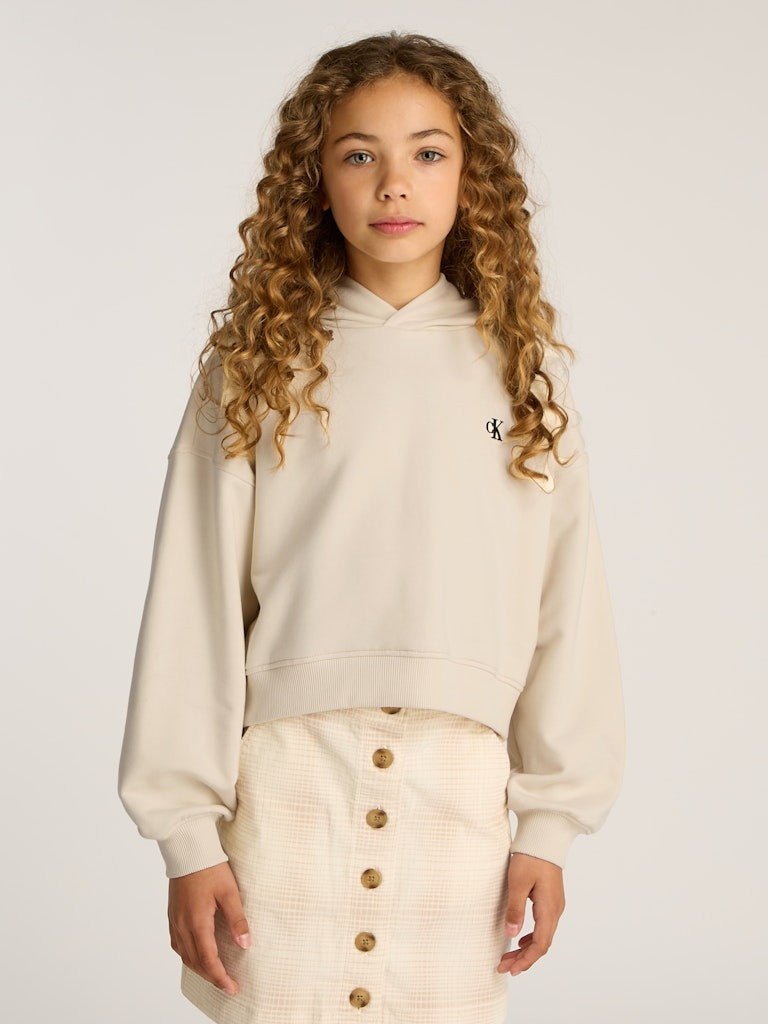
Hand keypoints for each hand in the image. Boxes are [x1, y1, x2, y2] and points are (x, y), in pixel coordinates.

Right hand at [168, 861, 250, 995]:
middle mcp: (183, 926)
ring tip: (216, 974)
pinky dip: (188, 956)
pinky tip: (197, 955)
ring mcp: (175, 922)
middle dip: (212, 977)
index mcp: (197, 922)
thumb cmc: (210, 868)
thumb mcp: (230, 892)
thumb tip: (246, 943)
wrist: (188, 851)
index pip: (209, 960)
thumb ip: (237, 919)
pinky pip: (178, 945)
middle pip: (196, 962)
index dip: (220, 977)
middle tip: (228, 985)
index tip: (232, 988)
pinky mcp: (172, 916)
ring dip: (200, 969)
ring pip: (185, 956)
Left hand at [496, 852, 564, 975]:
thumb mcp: (518, 883)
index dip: (526, 960)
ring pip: (543, 936)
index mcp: (549, 909)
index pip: (540, 944)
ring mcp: (555, 905)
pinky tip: (520, 939)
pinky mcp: (551, 900)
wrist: (544, 838)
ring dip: (526, 949)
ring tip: (509, 957)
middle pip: (542, 944)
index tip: (510, 969)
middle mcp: (556, 910)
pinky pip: (543, 926)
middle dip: (523, 958)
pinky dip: (531, 937)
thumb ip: (515, 909)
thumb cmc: (530, 858)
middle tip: (504, 967)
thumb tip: (511, 936)